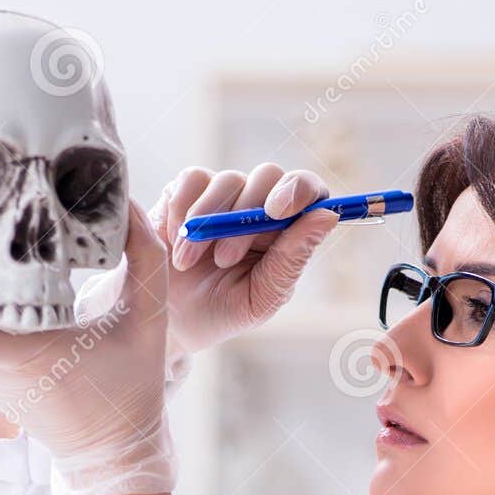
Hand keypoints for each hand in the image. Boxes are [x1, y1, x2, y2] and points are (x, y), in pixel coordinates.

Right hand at [148, 164, 339, 355]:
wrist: (168, 319)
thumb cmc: (222, 311)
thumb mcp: (260, 298)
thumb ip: (292, 259)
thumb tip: (326, 216)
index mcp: (288, 229)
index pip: (309, 191)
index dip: (299, 190)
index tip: (278, 211)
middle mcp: (260, 203)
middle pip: (268, 176)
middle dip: (247, 213)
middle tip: (224, 259)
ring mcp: (224, 193)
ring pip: (228, 180)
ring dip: (208, 223)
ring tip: (188, 263)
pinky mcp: (188, 188)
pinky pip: (192, 180)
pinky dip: (182, 211)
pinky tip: (174, 243)